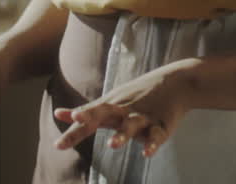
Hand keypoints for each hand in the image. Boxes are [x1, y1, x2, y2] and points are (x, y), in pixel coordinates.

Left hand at [53, 59, 196, 157]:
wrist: (177, 82)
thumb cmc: (138, 95)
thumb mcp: (111, 101)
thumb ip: (87, 112)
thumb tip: (58, 114)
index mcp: (111, 106)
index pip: (89, 115)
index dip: (75, 122)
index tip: (61, 133)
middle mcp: (124, 110)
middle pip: (104, 114)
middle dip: (89, 118)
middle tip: (77, 119)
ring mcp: (143, 117)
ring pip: (131, 125)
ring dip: (122, 134)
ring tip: (112, 145)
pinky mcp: (161, 125)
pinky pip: (156, 135)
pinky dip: (152, 144)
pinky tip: (147, 153)